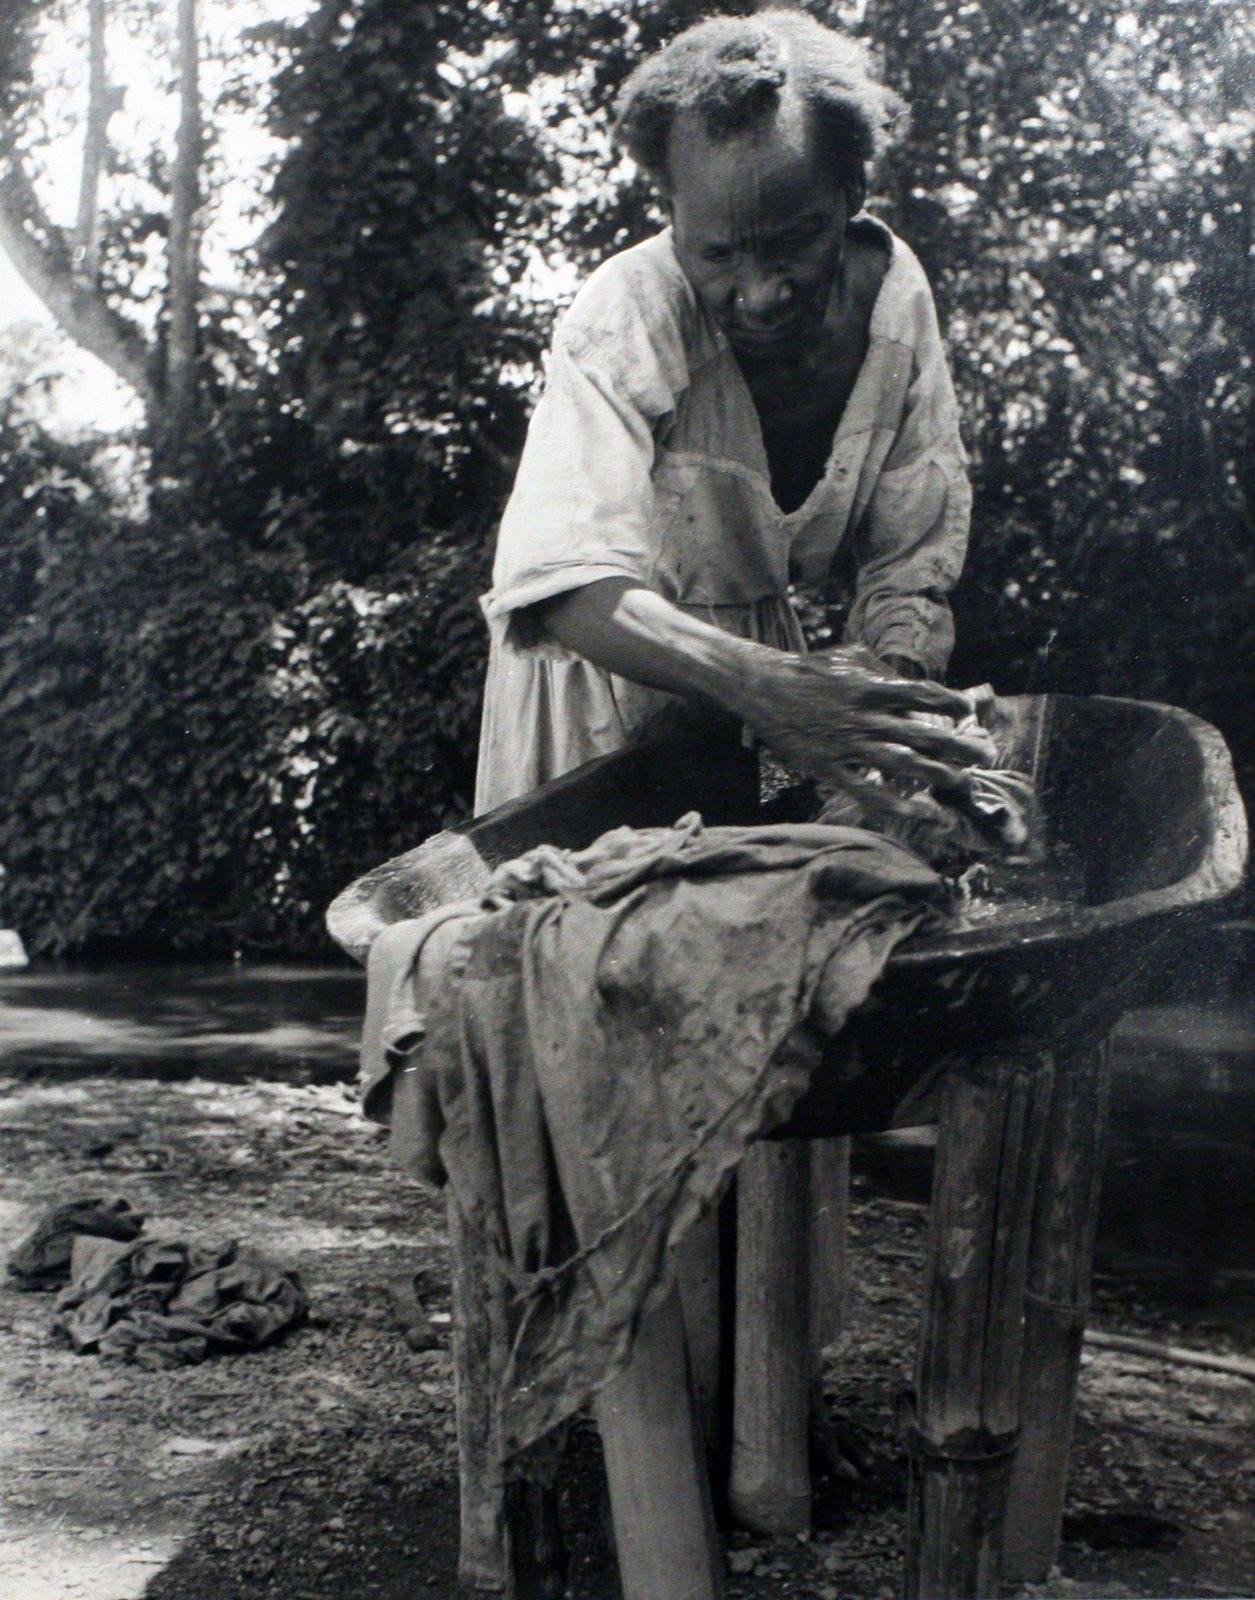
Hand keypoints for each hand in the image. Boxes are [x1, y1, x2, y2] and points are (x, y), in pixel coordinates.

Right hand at [733, 645, 996, 809]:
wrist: (763, 686)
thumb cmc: (809, 670)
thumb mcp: (849, 658)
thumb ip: (882, 672)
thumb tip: (912, 688)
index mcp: (871, 687)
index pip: (921, 696)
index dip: (948, 703)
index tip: (968, 710)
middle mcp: (865, 717)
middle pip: (920, 734)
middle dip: (956, 746)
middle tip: (985, 754)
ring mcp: (847, 744)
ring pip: (901, 764)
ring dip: (935, 775)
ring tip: (962, 783)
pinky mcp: (828, 767)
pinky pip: (865, 789)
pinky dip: (893, 803)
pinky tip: (918, 813)